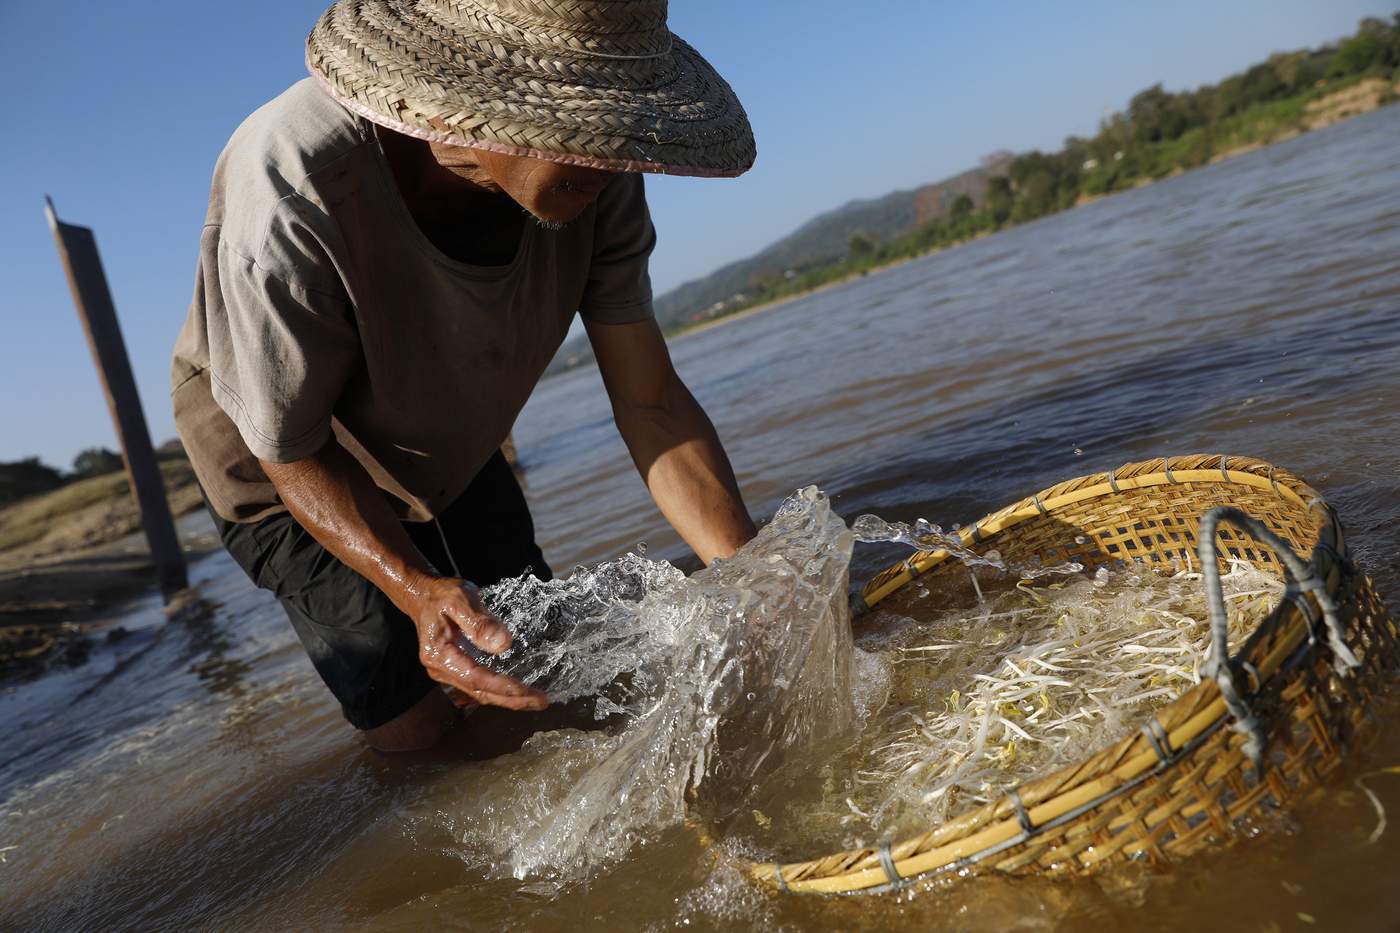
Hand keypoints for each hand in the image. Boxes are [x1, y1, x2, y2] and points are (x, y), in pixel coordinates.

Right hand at [409, 576, 548, 710]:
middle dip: (512, 700)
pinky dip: (499, 691)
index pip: (475, 677)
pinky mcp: (455, 669)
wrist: (421, 596)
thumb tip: (504, 645)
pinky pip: (479, 685)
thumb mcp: (460, 600)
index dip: (502, 686)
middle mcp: (440, 670)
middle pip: (480, 691)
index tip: (527, 690)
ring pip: (480, 692)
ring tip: (535, 701)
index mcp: (439, 655)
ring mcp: (446, 672)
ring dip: (508, 699)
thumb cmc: (441, 595)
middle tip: (541, 702)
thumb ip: (480, 623)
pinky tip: (517, 692)